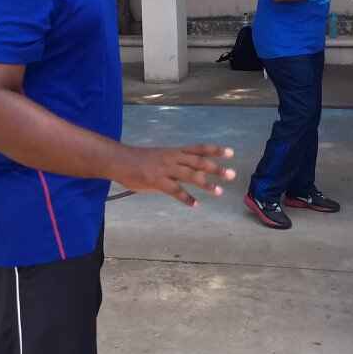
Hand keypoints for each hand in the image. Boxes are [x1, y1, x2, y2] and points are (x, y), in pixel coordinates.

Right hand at [111, 144, 235, 206]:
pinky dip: (186, 198)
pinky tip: (195, 204)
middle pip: (199, 162)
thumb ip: (176, 164)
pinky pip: (174, 190)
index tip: (231, 152)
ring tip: (219, 191)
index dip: (215, 150)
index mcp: (175, 152)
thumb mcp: (161, 157)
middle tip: (232, 175)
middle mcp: (173, 158)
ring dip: (206, 184)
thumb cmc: (140, 160)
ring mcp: (166, 169)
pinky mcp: (157, 181)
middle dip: (216, 168)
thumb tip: (191, 173)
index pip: (199, 149)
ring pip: (190, 176)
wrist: (120, 160)